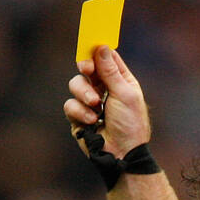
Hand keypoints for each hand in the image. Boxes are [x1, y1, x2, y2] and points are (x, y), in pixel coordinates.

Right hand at [64, 46, 150, 160]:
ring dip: (84, 94)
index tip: (90, 46)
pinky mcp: (78, 118)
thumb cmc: (130, 124)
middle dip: (86, 69)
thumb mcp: (124, 93)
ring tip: (96, 106)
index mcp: (119, 80)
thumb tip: (101, 47)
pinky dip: (79, 112)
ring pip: (75, 85)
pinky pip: (70, 106)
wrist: (122, 154)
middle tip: (87, 69)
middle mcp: (103, 89)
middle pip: (87, 68)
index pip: (105, 58)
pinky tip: (91, 121)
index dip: (97, 51)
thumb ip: (110, 71)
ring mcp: (89, 103)